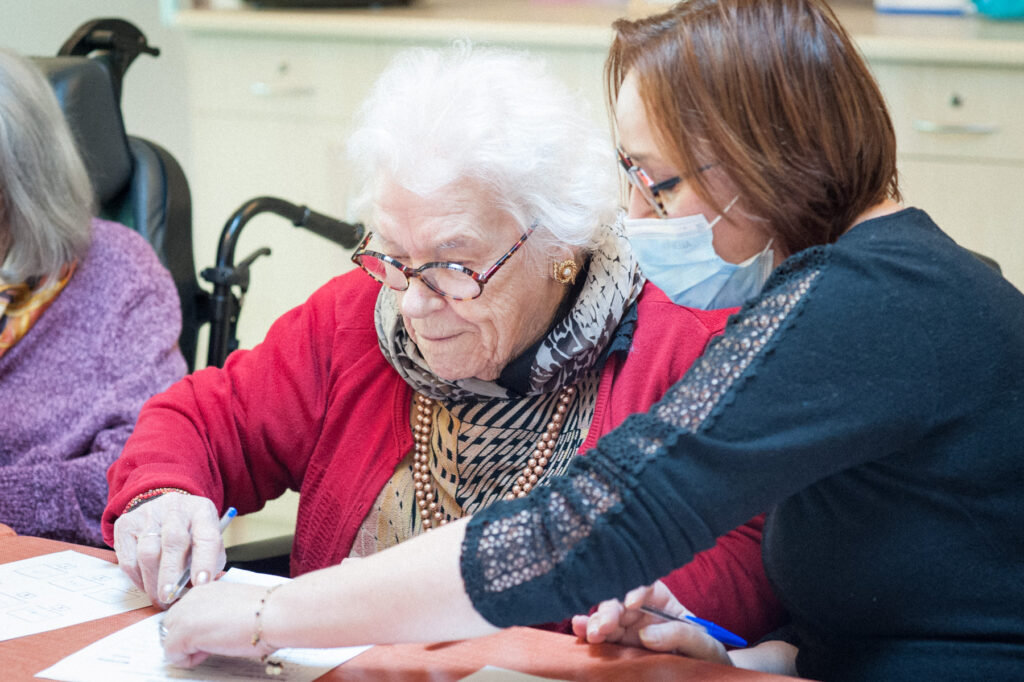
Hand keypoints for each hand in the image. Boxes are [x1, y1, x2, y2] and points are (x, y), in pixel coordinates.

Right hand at [112, 493, 225, 606]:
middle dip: (171, 574)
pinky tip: (146, 586)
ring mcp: (149, 513)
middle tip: (170, 597)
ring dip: (152, 581)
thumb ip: (209, 563)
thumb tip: (200, 590)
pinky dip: (137, 578)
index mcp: (202, 512)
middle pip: (173, 541)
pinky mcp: (126, 524)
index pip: (206, 536)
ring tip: (159, 598)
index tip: (202, 583)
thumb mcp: (209, 542)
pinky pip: (128, 557)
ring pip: (147, 551)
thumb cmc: (192, 535)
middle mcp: (176, 508)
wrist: (166, 511)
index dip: (204, 561)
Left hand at [161, 580, 274, 667]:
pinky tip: (210, 653)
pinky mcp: (183, 632)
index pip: (186, 611)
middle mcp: (193, 596)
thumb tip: (212, 627)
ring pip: (169, 638)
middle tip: (213, 642)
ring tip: (213, 647)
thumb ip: (218, 611)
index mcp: (207, 587)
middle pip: (172, 623)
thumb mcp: (237, 604)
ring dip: (187, 648)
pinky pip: (172, 654)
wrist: (274, 613)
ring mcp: (185, 613)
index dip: (198, 627)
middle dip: (187, 637)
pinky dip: (187, 660)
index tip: (215, 632)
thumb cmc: (267, 611)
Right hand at [571, 580, 731, 665]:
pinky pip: (601, 638)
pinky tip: (578, 630)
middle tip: (604, 626)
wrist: (701, 678)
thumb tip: (647, 633)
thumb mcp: (703, 643)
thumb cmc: (706, 655)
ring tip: (590, 631)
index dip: (637, 590)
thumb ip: (680, 634)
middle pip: (620, 603)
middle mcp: (641, 613)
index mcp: (662, 603)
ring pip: (606, 619)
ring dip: (595, 623)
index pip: (647, 588)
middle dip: (610, 611)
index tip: (632, 602)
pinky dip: (588, 633)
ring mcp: (628, 630)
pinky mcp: (619, 648)